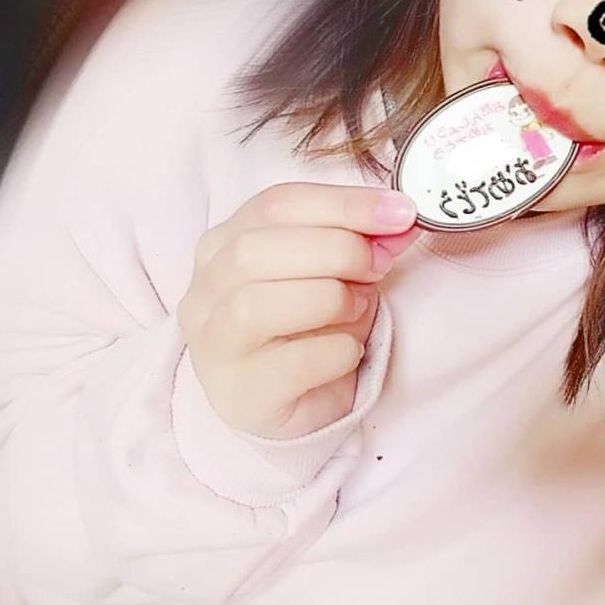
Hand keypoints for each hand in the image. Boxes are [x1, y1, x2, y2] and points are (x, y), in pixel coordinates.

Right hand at [176, 182, 418, 438]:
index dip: (343, 203)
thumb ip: (360, 240)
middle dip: (335, 249)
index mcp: (224, 243)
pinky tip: (350, 350)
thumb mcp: (335, 270)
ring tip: (360, 307)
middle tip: (380, 264)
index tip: (400, 211)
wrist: (296, 401)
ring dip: (328, 298)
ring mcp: (213, 345)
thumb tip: (399, 219)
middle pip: (254, 249)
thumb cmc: (313, 324)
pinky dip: (335, 350)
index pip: (276, 204)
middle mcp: (205, 290)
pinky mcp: (241, 394)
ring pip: (256, 305)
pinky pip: (290, 364)